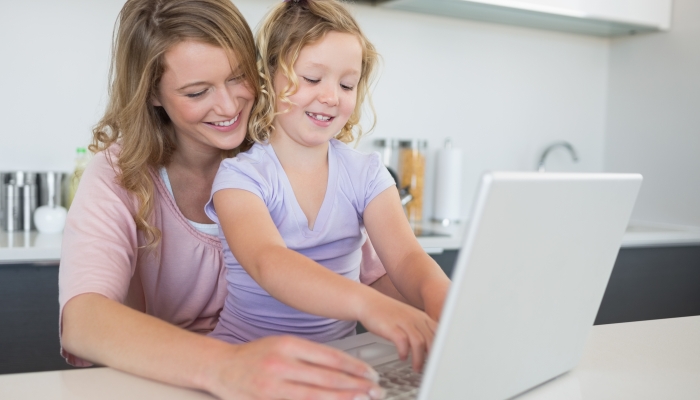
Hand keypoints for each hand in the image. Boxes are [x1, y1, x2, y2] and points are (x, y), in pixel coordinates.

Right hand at [205, 335, 385, 399]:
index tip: (371, 374)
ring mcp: (273, 386)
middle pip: (327, 378)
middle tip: (375, 391)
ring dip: (343, 399)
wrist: (220, 367)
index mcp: (288, 345)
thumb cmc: (255, 356)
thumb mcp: (282, 344)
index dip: (354, 367)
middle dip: (355, 386)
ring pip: (316, 397)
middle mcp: (281, 364)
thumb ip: (310, 356)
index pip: (330, 357)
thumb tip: (344, 367)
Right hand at [358, 294, 436, 371]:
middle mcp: (415, 318)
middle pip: (431, 339)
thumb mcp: (408, 319)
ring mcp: (403, 321)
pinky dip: (404, 352)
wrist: (368, 302)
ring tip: (416, 368)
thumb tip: (430, 348)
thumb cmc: (388, 313)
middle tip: (430, 369)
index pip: (439, 333)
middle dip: (432, 357)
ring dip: (419, 359)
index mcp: (421, 317)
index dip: (440, 348)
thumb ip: (420, 330)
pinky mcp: (391, 326)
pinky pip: (402, 342)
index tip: (439, 360)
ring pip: (419, 343)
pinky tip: (402, 357)